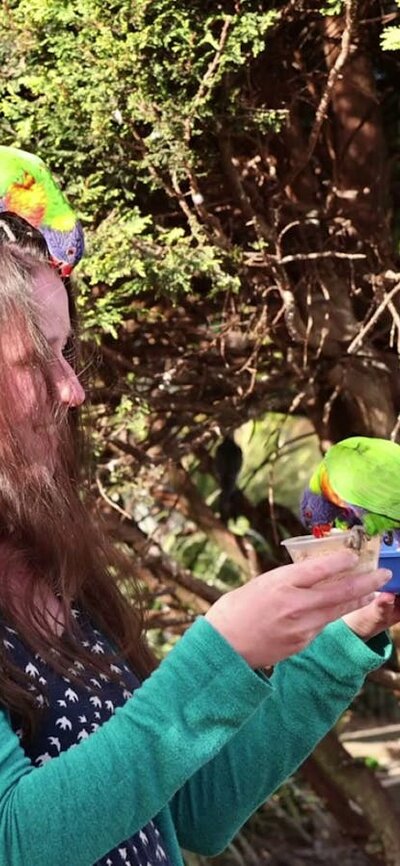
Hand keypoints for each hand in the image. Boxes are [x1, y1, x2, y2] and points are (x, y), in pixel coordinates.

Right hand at [205, 550, 391, 668]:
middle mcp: (294, 605)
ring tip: (372, 590)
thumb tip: (314, 571)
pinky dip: (336, 613)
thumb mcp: (261, 583)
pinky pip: (324, 624)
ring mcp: (301, 626)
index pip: (320, 568)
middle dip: (366, 581)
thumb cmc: (236, 609)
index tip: (355, 554)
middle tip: (382, 573)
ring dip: (358, 599)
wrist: (224, 646)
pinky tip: (344, 607)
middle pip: (339, 591)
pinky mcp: (303, 642)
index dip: (342, 560)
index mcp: (280, 583)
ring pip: (338, 610)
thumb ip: (288, 578)